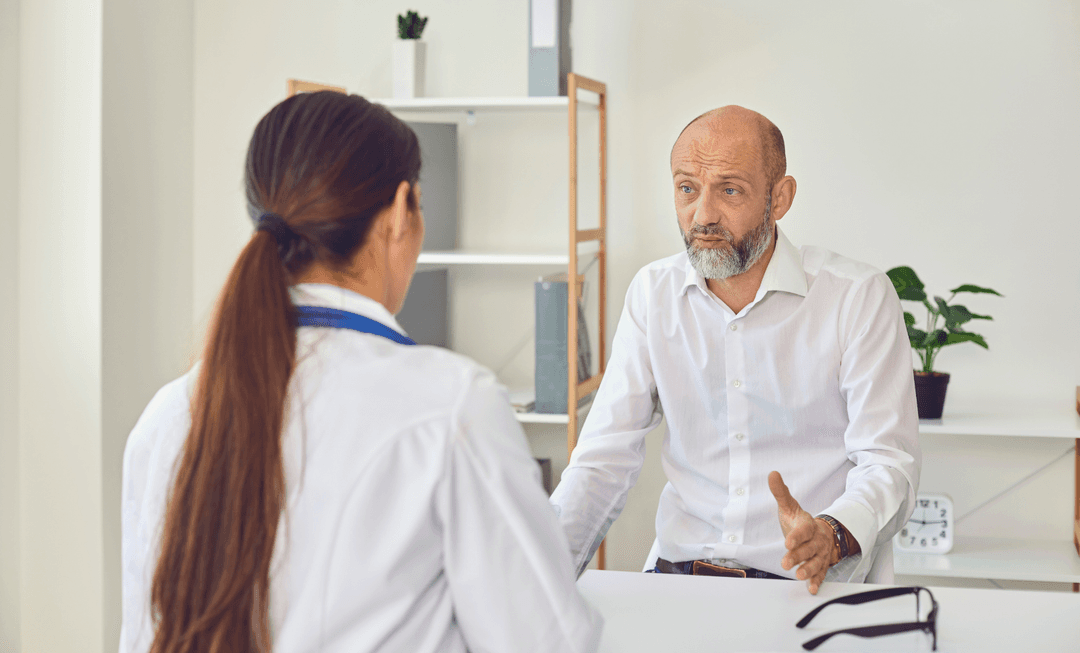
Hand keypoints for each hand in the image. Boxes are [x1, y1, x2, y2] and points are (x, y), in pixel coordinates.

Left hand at [768, 471, 837, 594]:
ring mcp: (820, 553)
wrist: (820, 532)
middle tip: (786, 563)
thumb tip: (772, 474)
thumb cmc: (800, 521)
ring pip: (816, 562)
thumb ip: (780, 492)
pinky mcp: (821, 565)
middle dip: (798, 556)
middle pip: (809, 548)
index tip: (787, 543)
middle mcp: (816, 540)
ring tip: (799, 575)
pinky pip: (821, 574)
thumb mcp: (789, 506)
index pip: (803, 530)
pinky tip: (810, 588)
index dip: (796, 537)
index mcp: (808, 525)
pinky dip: (817, 581)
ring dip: (808, 570)